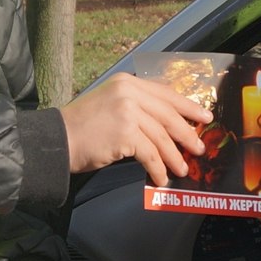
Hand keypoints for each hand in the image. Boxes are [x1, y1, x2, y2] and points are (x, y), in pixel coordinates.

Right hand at [59, 73, 210, 186]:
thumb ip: (136, 107)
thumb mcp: (110, 104)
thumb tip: (167, 125)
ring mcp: (128, 111)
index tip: (204, 117)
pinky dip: (158, 168)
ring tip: (182, 170)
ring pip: (161, 137)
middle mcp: (129, 92)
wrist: (57, 140)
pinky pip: (150, 154)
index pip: (165, 93)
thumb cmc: (81, 128)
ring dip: (174, 157)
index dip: (187, 106)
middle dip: (186, 134)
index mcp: (127, 82)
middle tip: (198, 148)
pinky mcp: (125, 133)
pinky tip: (161, 178)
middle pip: (168, 115)